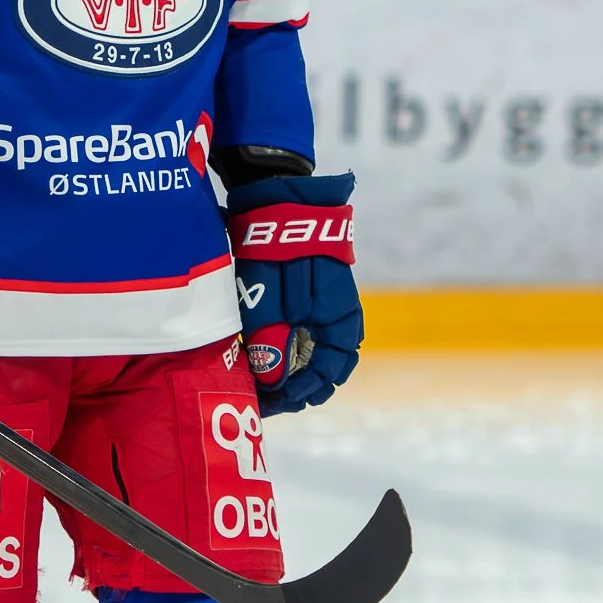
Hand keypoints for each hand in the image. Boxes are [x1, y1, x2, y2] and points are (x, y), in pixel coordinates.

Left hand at [225, 171, 361, 416]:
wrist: (279, 198)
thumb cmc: (275, 250)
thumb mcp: (268, 302)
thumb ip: (270, 344)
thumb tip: (271, 383)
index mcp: (340, 321)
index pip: (329, 374)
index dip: (300, 394)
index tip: (272, 403)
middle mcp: (340, 317)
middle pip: (325, 367)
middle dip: (295, 387)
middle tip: (264, 398)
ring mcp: (327, 304)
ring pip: (315, 350)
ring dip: (292, 369)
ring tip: (262, 382)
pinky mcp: (311, 293)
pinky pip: (307, 331)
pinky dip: (290, 348)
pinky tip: (265, 353)